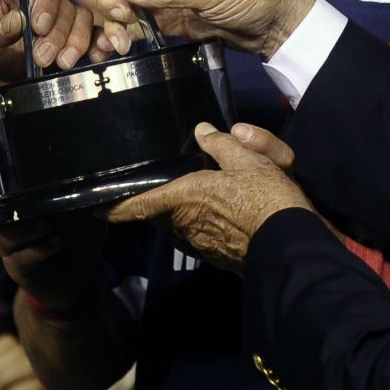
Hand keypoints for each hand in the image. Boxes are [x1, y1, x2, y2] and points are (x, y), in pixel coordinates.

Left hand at [0, 0, 95, 100]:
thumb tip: (20, 19)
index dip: (46, 0)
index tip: (38, 25)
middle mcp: (31, 3)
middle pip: (64, 4)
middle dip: (59, 32)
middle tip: (43, 56)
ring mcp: (46, 28)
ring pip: (78, 22)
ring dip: (75, 42)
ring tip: (59, 63)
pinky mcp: (54, 50)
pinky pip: (83, 43)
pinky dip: (93, 48)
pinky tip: (92, 58)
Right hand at [0, 158, 108, 309]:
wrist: (76, 276)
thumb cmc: (76, 228)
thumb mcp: (85, 198)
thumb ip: (87, 178)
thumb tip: (100, 150)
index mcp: (16, 189)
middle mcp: (4, 212)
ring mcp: (8, 240)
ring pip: (1, 229)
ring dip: (23, 224)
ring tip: (47, 220)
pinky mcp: (17, 265)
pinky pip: (20, 256)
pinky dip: (39, 248)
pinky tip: (57, 241)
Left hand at [104, 123, 311, 272]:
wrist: (293, 244)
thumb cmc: (266, 197)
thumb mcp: (248, 159)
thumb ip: (221, 144)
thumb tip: (201, 131)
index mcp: (184, 199)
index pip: (139, 204)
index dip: (115, 206)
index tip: (96, 207)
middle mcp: (185, 226)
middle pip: (161, 215)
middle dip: (156, 204)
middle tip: (156, 189)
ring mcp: (202, 246)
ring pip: (182, 227)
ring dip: (183, 215)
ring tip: (195, 199)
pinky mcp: (219, 258)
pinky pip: (201, 238)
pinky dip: (204, 226)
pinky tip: (222, 216)